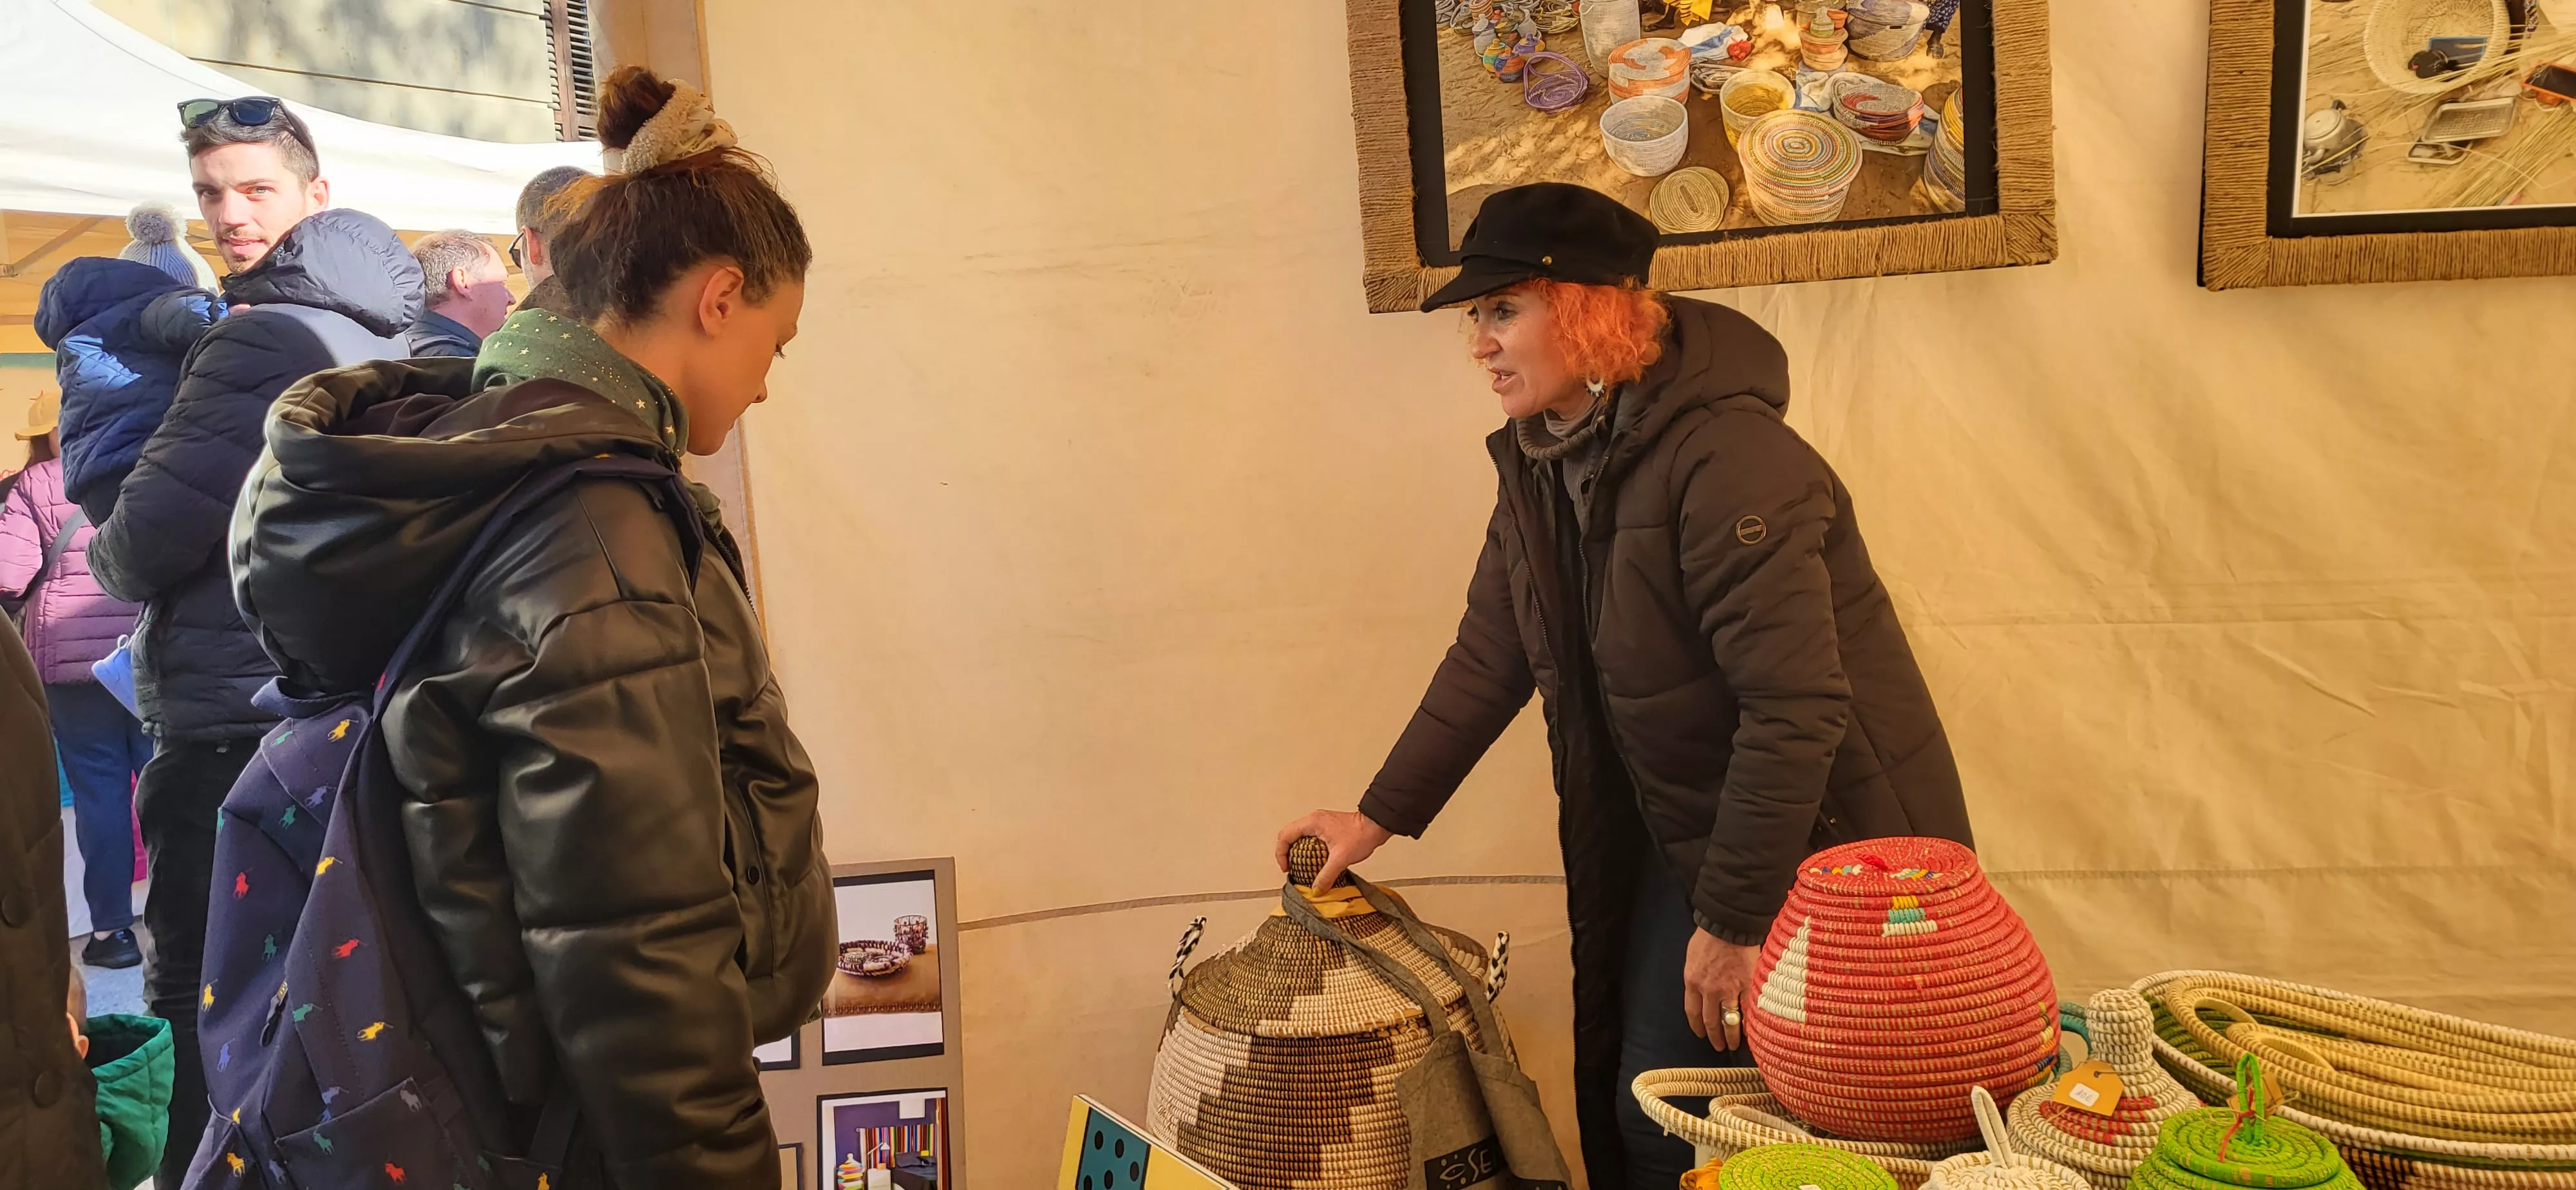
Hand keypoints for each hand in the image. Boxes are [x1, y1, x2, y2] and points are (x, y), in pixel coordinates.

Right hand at [1274, 809, 1393, 888]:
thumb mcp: (1341, 859)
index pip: (1285, 835)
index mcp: (1312, 823)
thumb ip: (1326, 876)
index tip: (1286, 867)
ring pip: (1298, 834)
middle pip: (1289, 834)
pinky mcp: (1327, 826)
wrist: (1377, 826)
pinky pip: (1308, 835)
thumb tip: (1316, 890)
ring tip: (1299, 865)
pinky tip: (1312, 859)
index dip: (1281, 853)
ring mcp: (1320, 822)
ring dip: (1295, 849)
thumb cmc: (1361, 835)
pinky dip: (1305, 847)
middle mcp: (1314, 819)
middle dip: (1285, 851)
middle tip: (1290, 867)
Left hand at [1684, 929, 1763, 1050]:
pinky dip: (1751, 1022)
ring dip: (1732, 1036)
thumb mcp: (1692, 958)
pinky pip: (1749, 1009)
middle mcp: (1709, 991)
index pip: (1693, 1012)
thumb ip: (1696, 977)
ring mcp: (1730, 990)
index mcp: (1693, 983)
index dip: (1697, 1026)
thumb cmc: (1708, 936)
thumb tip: (1701, 990)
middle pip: (1711, 1021)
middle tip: (1718, 1047)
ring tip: (1734, 1045)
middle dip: (1715, 1037)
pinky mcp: (1748, 986)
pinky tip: (1752, 1031)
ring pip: (1730, 1020)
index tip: (1701, 1035)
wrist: (1727, 925)